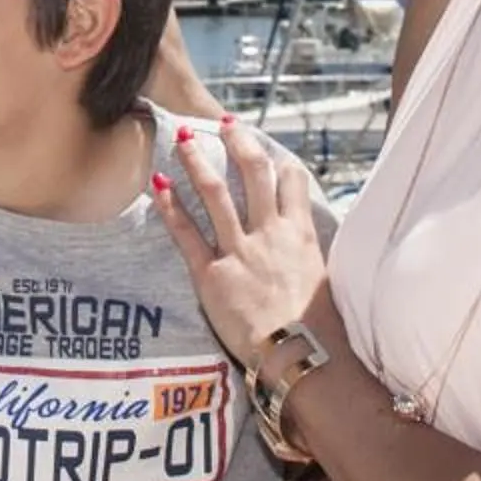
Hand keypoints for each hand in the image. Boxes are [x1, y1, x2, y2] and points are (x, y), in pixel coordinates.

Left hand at [157, 118, 328, 369]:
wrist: (304, 356)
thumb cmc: (318, 329)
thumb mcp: (323, 279)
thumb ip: (309, 255)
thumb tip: (306, 250)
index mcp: (299, 233)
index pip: (291, 181)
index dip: (277, 160)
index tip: (265, 147)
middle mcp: (269, 233)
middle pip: (253, 172)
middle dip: (238, 142)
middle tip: (225, 123)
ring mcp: (239, 251)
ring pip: (214, 192)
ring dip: (197, 160)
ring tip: (184, 137)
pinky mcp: (212, 275)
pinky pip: (186, 233)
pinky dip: (170, 206)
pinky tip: (158, 184)